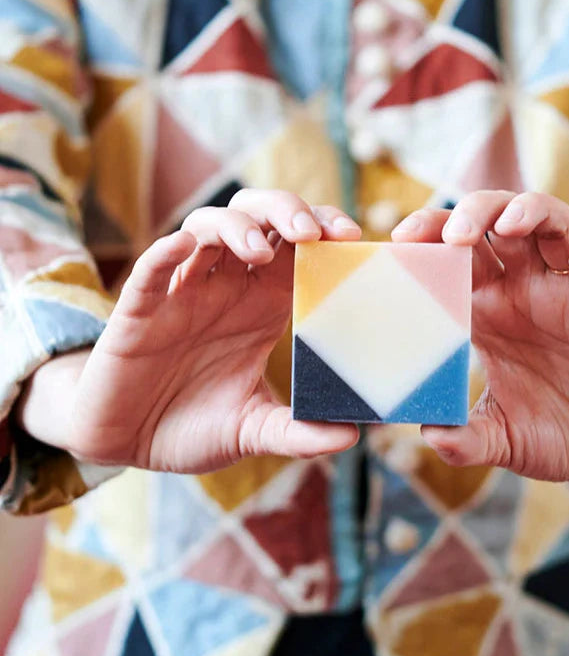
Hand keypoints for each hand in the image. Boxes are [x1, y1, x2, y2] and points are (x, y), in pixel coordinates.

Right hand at [28, 191, 361, 472]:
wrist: (128, 445)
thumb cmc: (194, 428)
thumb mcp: (253, 431)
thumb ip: (299, 433)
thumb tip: (352, 436)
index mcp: (261, 307)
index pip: (296, 248)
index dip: (321, 230)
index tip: (350, 237)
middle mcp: (225, 290)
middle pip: (256, 220)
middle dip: (284, 211)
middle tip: (310, 232)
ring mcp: (181, 295)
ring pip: (205, 229)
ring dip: (234, 228)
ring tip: (260, 252)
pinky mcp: (138, 312)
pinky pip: (150, 270)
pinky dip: (166, 253)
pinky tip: (185, 246)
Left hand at [392, 191, 568, 479]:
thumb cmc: (555, 434)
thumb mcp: (504, 440)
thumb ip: (468, 440)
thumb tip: (432, 436)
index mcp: (490, 312)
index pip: (454, 256)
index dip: (430, 236)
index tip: (402, 240)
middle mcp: (527, 291)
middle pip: (497, 221)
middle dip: (473, 212)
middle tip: (453, 234)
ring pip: (553, 221)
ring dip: (530, 210)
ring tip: (508, 225)